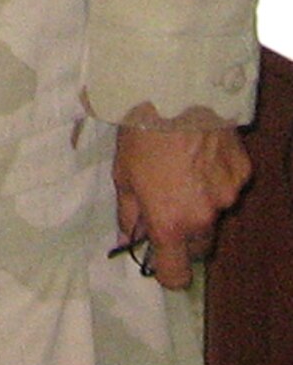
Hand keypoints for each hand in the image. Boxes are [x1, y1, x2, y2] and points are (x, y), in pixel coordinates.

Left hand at [111, 123, 250, 288]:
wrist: (175, 89)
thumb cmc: (139, 131)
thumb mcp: (122, 173)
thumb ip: (128, 212)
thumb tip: (128, 238)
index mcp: (170, 222)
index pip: (176, 275)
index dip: (167, 271)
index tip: (158, 256)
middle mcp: (204, 217)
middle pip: (198, 247)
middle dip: (183, 234)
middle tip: (166, 202)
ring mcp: (227, 194)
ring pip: (215, 213)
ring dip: (200, 201)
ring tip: (182, 164)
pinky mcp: (242, 171)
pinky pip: (228, 184)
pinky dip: (216, 175)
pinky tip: (200, 148)